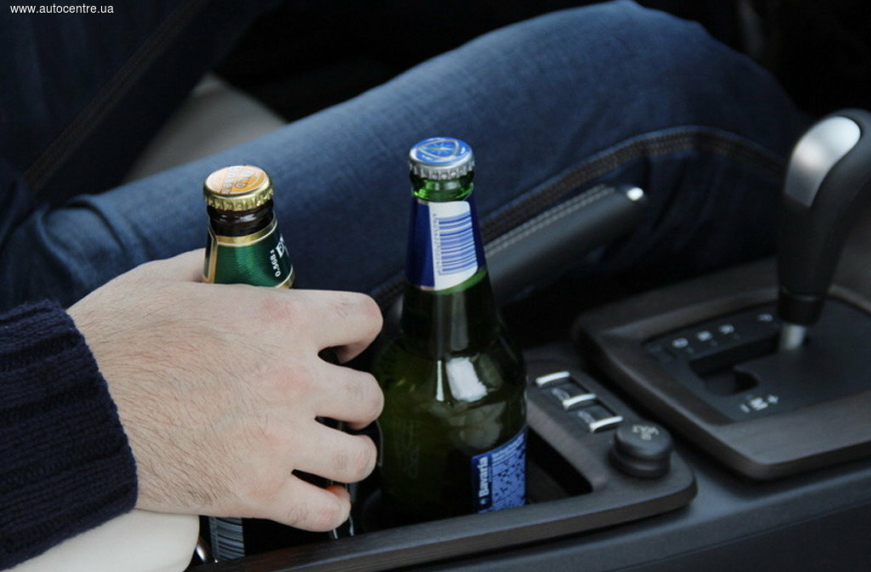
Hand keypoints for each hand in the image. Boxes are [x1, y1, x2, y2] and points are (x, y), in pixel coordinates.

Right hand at [68, 250, 383, 530]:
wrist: (74, 406)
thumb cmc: (115, 342)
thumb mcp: (168, 279)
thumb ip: (215, 268)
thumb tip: (229, 264)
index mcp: (280, 319)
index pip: (365, 317)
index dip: (362, 332)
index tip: (349, 346)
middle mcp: (292, 377)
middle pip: (368, 396)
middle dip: (356, 402)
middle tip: (338, 407)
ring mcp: (278, 437)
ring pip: (358, 458)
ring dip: (351, 455)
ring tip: (336, 453)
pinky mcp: (254, 490)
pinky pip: (324, 512)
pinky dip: (330, 508)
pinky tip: (322, 496)